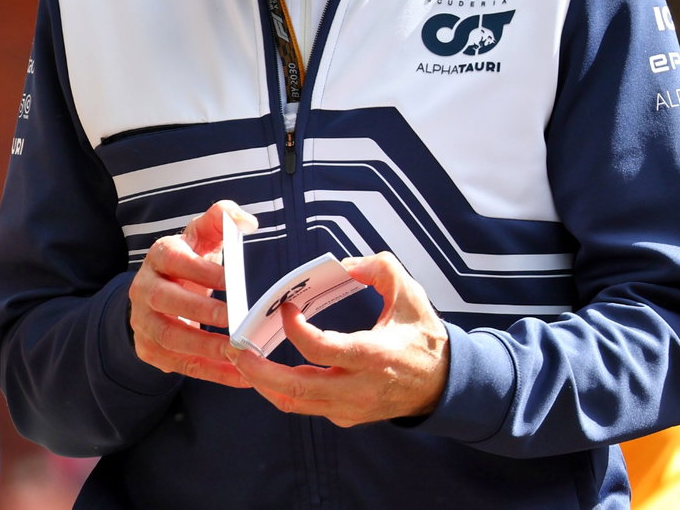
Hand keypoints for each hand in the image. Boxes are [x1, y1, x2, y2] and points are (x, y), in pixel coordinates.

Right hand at [128, 200, 257, 387]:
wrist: (158, 296)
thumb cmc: (189, 264)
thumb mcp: (201, 237)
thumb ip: (221, 219)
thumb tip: (245, 221)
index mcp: (158, 257)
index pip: (173, 259)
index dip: (199, 269)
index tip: (230, 279)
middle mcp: (143, 288)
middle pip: (164, 299)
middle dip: (199, 311)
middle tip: (234, 319)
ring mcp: (143, 322)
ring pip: (169, 337)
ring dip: (205, 347)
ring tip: (239, 353)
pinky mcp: (150, 350)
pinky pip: (180, 365)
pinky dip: (212, 373)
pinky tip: (241, 376)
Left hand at [228, 250, 449, 426]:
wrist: (444, 385)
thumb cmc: (423, 337)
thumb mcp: (409, 295)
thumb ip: (378, 268)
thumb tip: (344, 264)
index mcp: (373, 356)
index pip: (320, 349)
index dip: (295, 329)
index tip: (286, 308)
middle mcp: (358, 388)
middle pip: (297, 389)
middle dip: (258, 370)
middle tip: (234, 347)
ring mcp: (351, 408)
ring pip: (295, 404)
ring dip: (263, 382)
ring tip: (240, 358)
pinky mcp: (346, 416)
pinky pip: (306, 407)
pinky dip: (281, 389)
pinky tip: (267, 368)